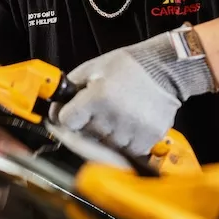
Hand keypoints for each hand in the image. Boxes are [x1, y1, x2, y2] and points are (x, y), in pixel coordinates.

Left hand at [52, 31, 213, 156]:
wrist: (164, 70)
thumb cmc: (127, 67)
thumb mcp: (93, 68)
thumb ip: (70, 87)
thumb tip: (54, 110)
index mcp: (97, 97)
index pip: (67, 121)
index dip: (68, 116)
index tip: (74, 113)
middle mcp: (113, 117)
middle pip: (86, 136)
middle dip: (88, 125)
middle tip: (102, 109)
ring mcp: (132, 130)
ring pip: (106, 146)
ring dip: (107, 136)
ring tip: (118, 115)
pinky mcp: (148, 138)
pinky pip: (127, 151)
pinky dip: (126, 142)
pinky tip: (130, 124)